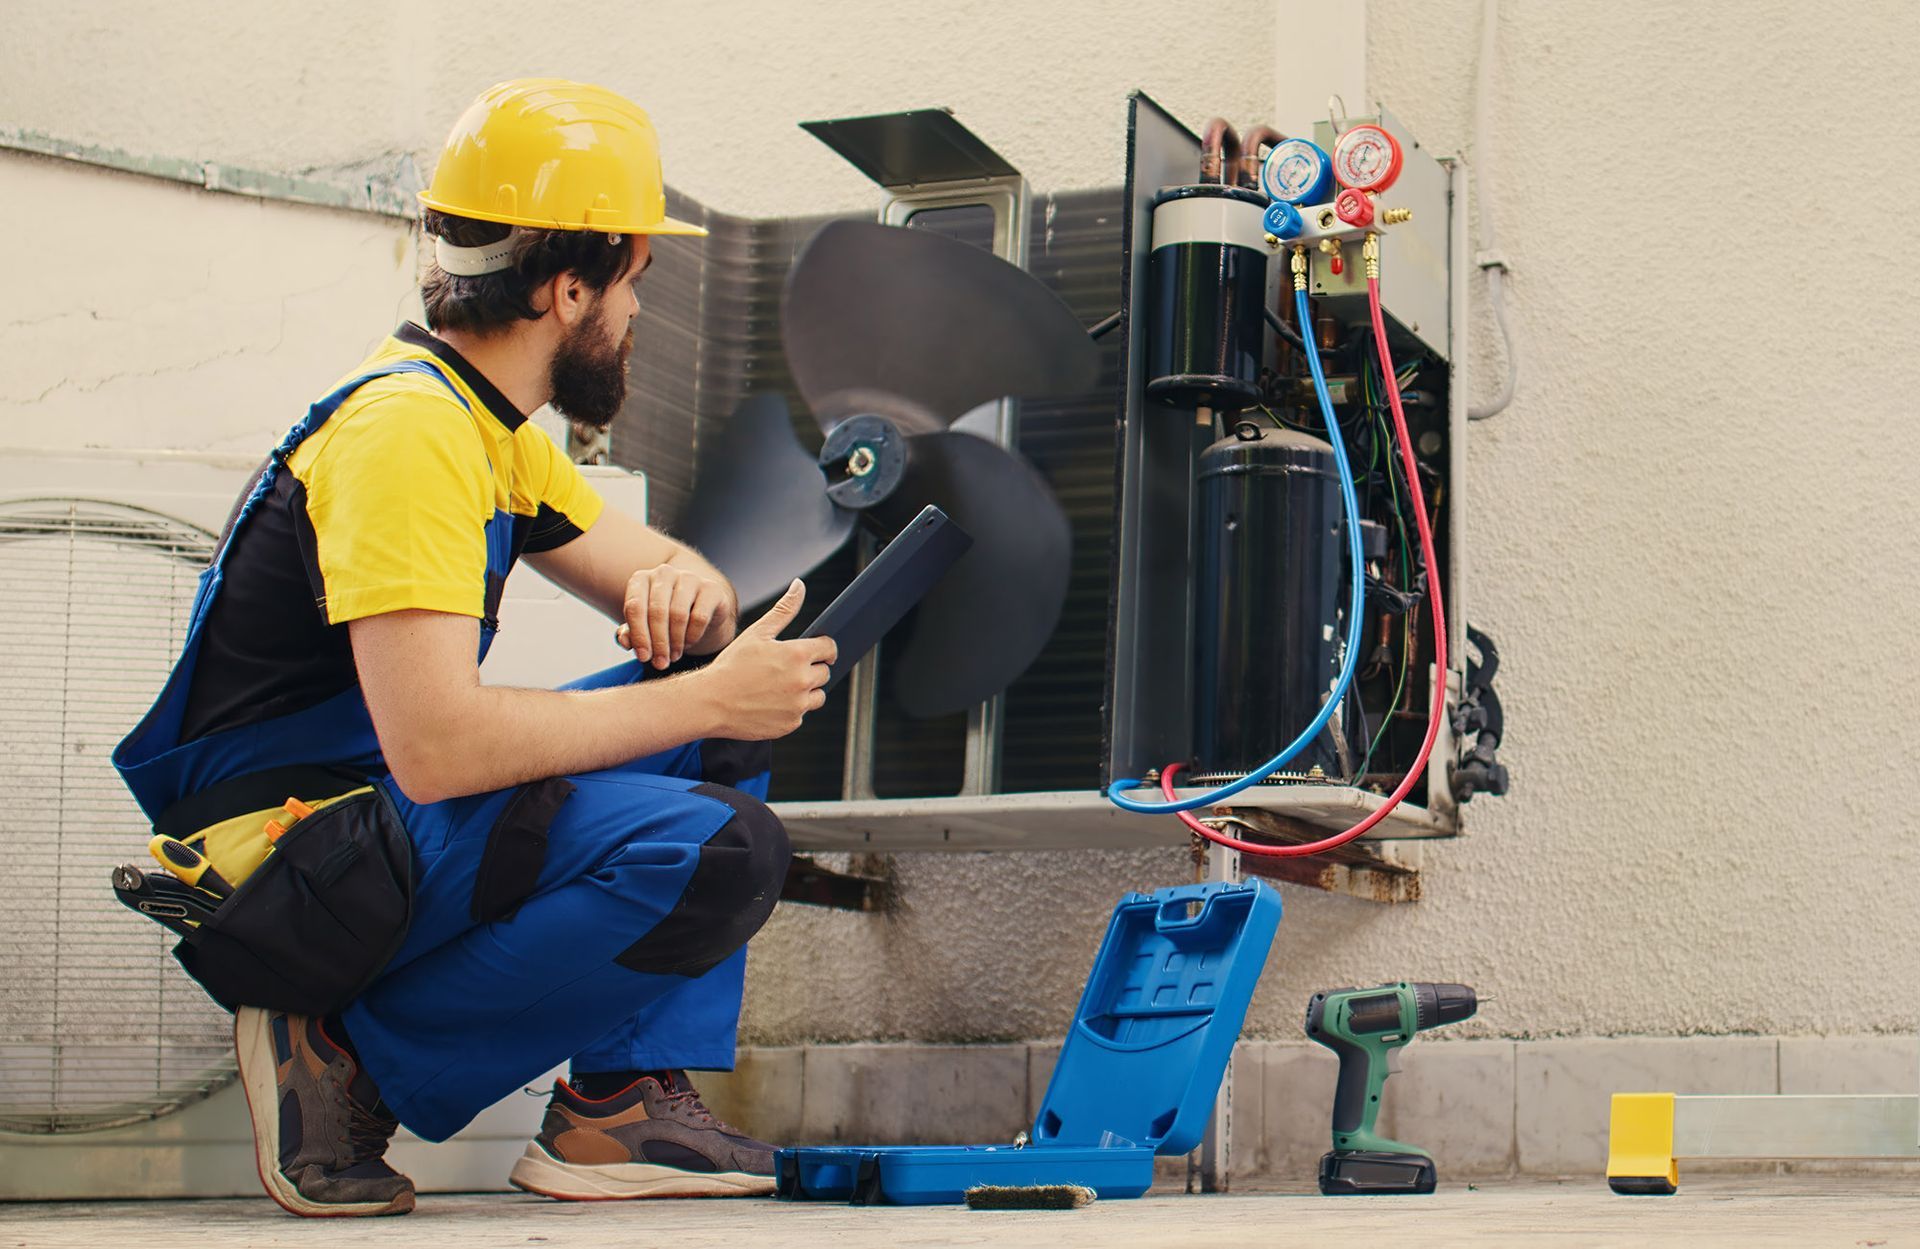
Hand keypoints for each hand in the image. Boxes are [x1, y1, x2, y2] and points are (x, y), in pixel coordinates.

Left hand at [614, 565, 736, 668]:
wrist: (699, 612)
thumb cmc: (664, 620)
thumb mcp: (644, 627)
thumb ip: (630, 633)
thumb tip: (624, 640)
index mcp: (641, 579)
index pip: (634, 607)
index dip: (638, 635)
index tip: (643, 658)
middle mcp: (664, 573)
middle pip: (657, 611)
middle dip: (658, 642)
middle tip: (660, 664)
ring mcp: (689, 578)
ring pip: (678, 614)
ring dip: (675, 642)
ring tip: (673, 656)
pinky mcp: (711, 588)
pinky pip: (700, 617)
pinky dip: (692, 636)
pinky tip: (688, 644)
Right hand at [692, 580, 835, 739]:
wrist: (709, 702)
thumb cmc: (731, 665)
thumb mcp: (757, 633)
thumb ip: (784, 610)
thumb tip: (800, 585)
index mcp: (797, 655)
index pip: (829, 648)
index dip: (821, 647)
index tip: (812, 650)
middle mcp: (802, 681)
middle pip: (824, 673)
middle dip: (810, 669)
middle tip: (783, 669)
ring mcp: (798, 706)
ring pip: (817, 696)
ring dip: (805, 691)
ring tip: (777, 686)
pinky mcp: (791, 724)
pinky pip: (801, 714)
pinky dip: (790, 709)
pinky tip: (769, 702)